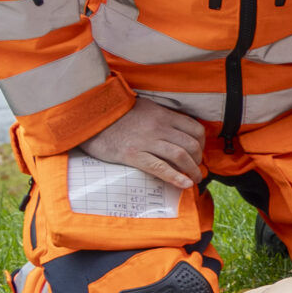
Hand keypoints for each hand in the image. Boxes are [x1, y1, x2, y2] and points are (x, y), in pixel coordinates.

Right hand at [75, 99, 204, 189]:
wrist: (90, 118)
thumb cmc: (116, 114)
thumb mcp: (144, 108)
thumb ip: (161, 117)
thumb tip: (176, 130)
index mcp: (162, 114)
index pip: (194, 128)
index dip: (202, 143)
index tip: (199, 152)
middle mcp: (158, 126)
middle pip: (191, 144)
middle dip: (199, 159)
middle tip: (197, 168)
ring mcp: (146, 141)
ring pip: (180, 156)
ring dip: (192, 170)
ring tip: (195, 179)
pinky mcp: (133, 154)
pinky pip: (160, 167)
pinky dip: (176, 177)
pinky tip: (185, 185)